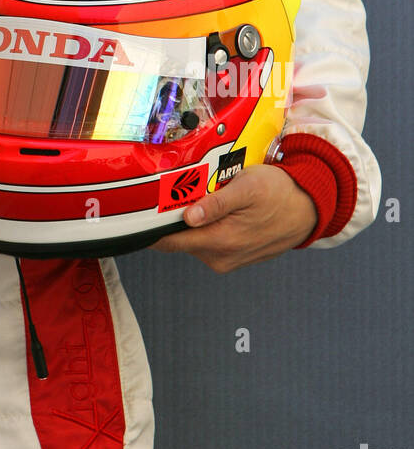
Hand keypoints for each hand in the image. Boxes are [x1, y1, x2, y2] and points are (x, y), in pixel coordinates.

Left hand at [150, 164, 317, 272]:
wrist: (309, 210)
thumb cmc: (279, 194)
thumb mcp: (247, 188)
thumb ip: (216, 204)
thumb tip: (187, 217)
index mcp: (221, 241)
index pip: (169, 241)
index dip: (151, 227)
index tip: (140, 209)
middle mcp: (220, 257)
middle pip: (179, 238)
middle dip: (173, 217)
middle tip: (176, 189)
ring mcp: (226, 260)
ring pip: (193, 239)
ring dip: (191, 220)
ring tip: (203, 195)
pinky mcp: (233, 257)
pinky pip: (208, 241)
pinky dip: (206, 226)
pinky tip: (216, 208)